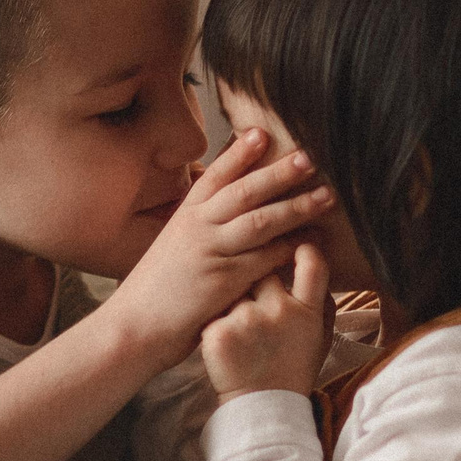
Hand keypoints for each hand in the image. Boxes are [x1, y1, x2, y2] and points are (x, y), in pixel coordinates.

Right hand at [105, 130, 332, 362]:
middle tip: (309, 157)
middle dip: (278, 172)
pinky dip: (290, 247)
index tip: (262, 132)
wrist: (134, 327)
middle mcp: (198, 227)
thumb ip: (200, 226)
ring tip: (326, 196)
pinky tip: (312, 240)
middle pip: (244, 191)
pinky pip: (265, 258)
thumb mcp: (173, 246)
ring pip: (260, 221)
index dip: (239, 153)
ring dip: (296, 207)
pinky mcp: (224, 281)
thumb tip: (225, 209)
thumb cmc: (156, 290)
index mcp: (185, 215)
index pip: (216, 176)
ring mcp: (211, 253)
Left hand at [200, 243, 332, 399]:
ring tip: (243, 333)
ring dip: (235, 302)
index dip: (303, 248)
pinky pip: (215, 310)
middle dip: (258, 281)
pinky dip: (217, 322)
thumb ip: (318, 300)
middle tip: (258, 308)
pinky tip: (227, 343)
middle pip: (263, 271)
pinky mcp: (218, 331)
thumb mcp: (318, 336)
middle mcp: (279, 310)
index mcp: (307, 311)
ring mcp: (246, 319)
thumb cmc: (291, 368)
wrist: (263, 408)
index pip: (312, 263)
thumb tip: (312, 261)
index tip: (296, 247)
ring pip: (236, 290)